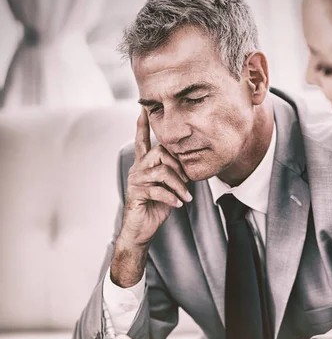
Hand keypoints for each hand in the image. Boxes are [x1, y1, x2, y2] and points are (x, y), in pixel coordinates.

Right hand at [111, 109, 191, 286]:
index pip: (142, 140)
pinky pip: (159, 190)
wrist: (141, 230)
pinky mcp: (136, 194)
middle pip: (160, 153)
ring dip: (178, 185)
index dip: (142, 125)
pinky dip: (172, 198)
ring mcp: (135, 181)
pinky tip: (178, 204)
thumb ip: (174, 173)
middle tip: (187, 181)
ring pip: (162, 172)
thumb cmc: (155, 207)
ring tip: (185, 196)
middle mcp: (137, 169)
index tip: (143, 108)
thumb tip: (188, 165)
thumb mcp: (168, 187)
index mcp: (144, 165)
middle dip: (178, 166)